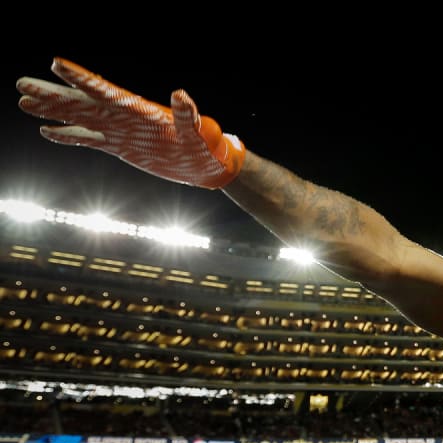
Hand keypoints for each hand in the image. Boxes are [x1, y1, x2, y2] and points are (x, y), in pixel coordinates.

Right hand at [17, 58, 244, 188]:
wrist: (209, 166)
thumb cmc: (207, 148)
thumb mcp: (200, 134)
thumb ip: (188, 115)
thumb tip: (180, 94)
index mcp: (140, 111)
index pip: (105, 91)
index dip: (82, 79)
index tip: (56, 63)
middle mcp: (125, 118)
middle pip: (83, 102)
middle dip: (53, 94)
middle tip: (21, 83)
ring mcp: (120, 132)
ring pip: (80, 118)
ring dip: (53, 111)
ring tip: (23, 101)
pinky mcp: (121, 147)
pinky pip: (89, 139)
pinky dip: (69, 136)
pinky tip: (47, 131)